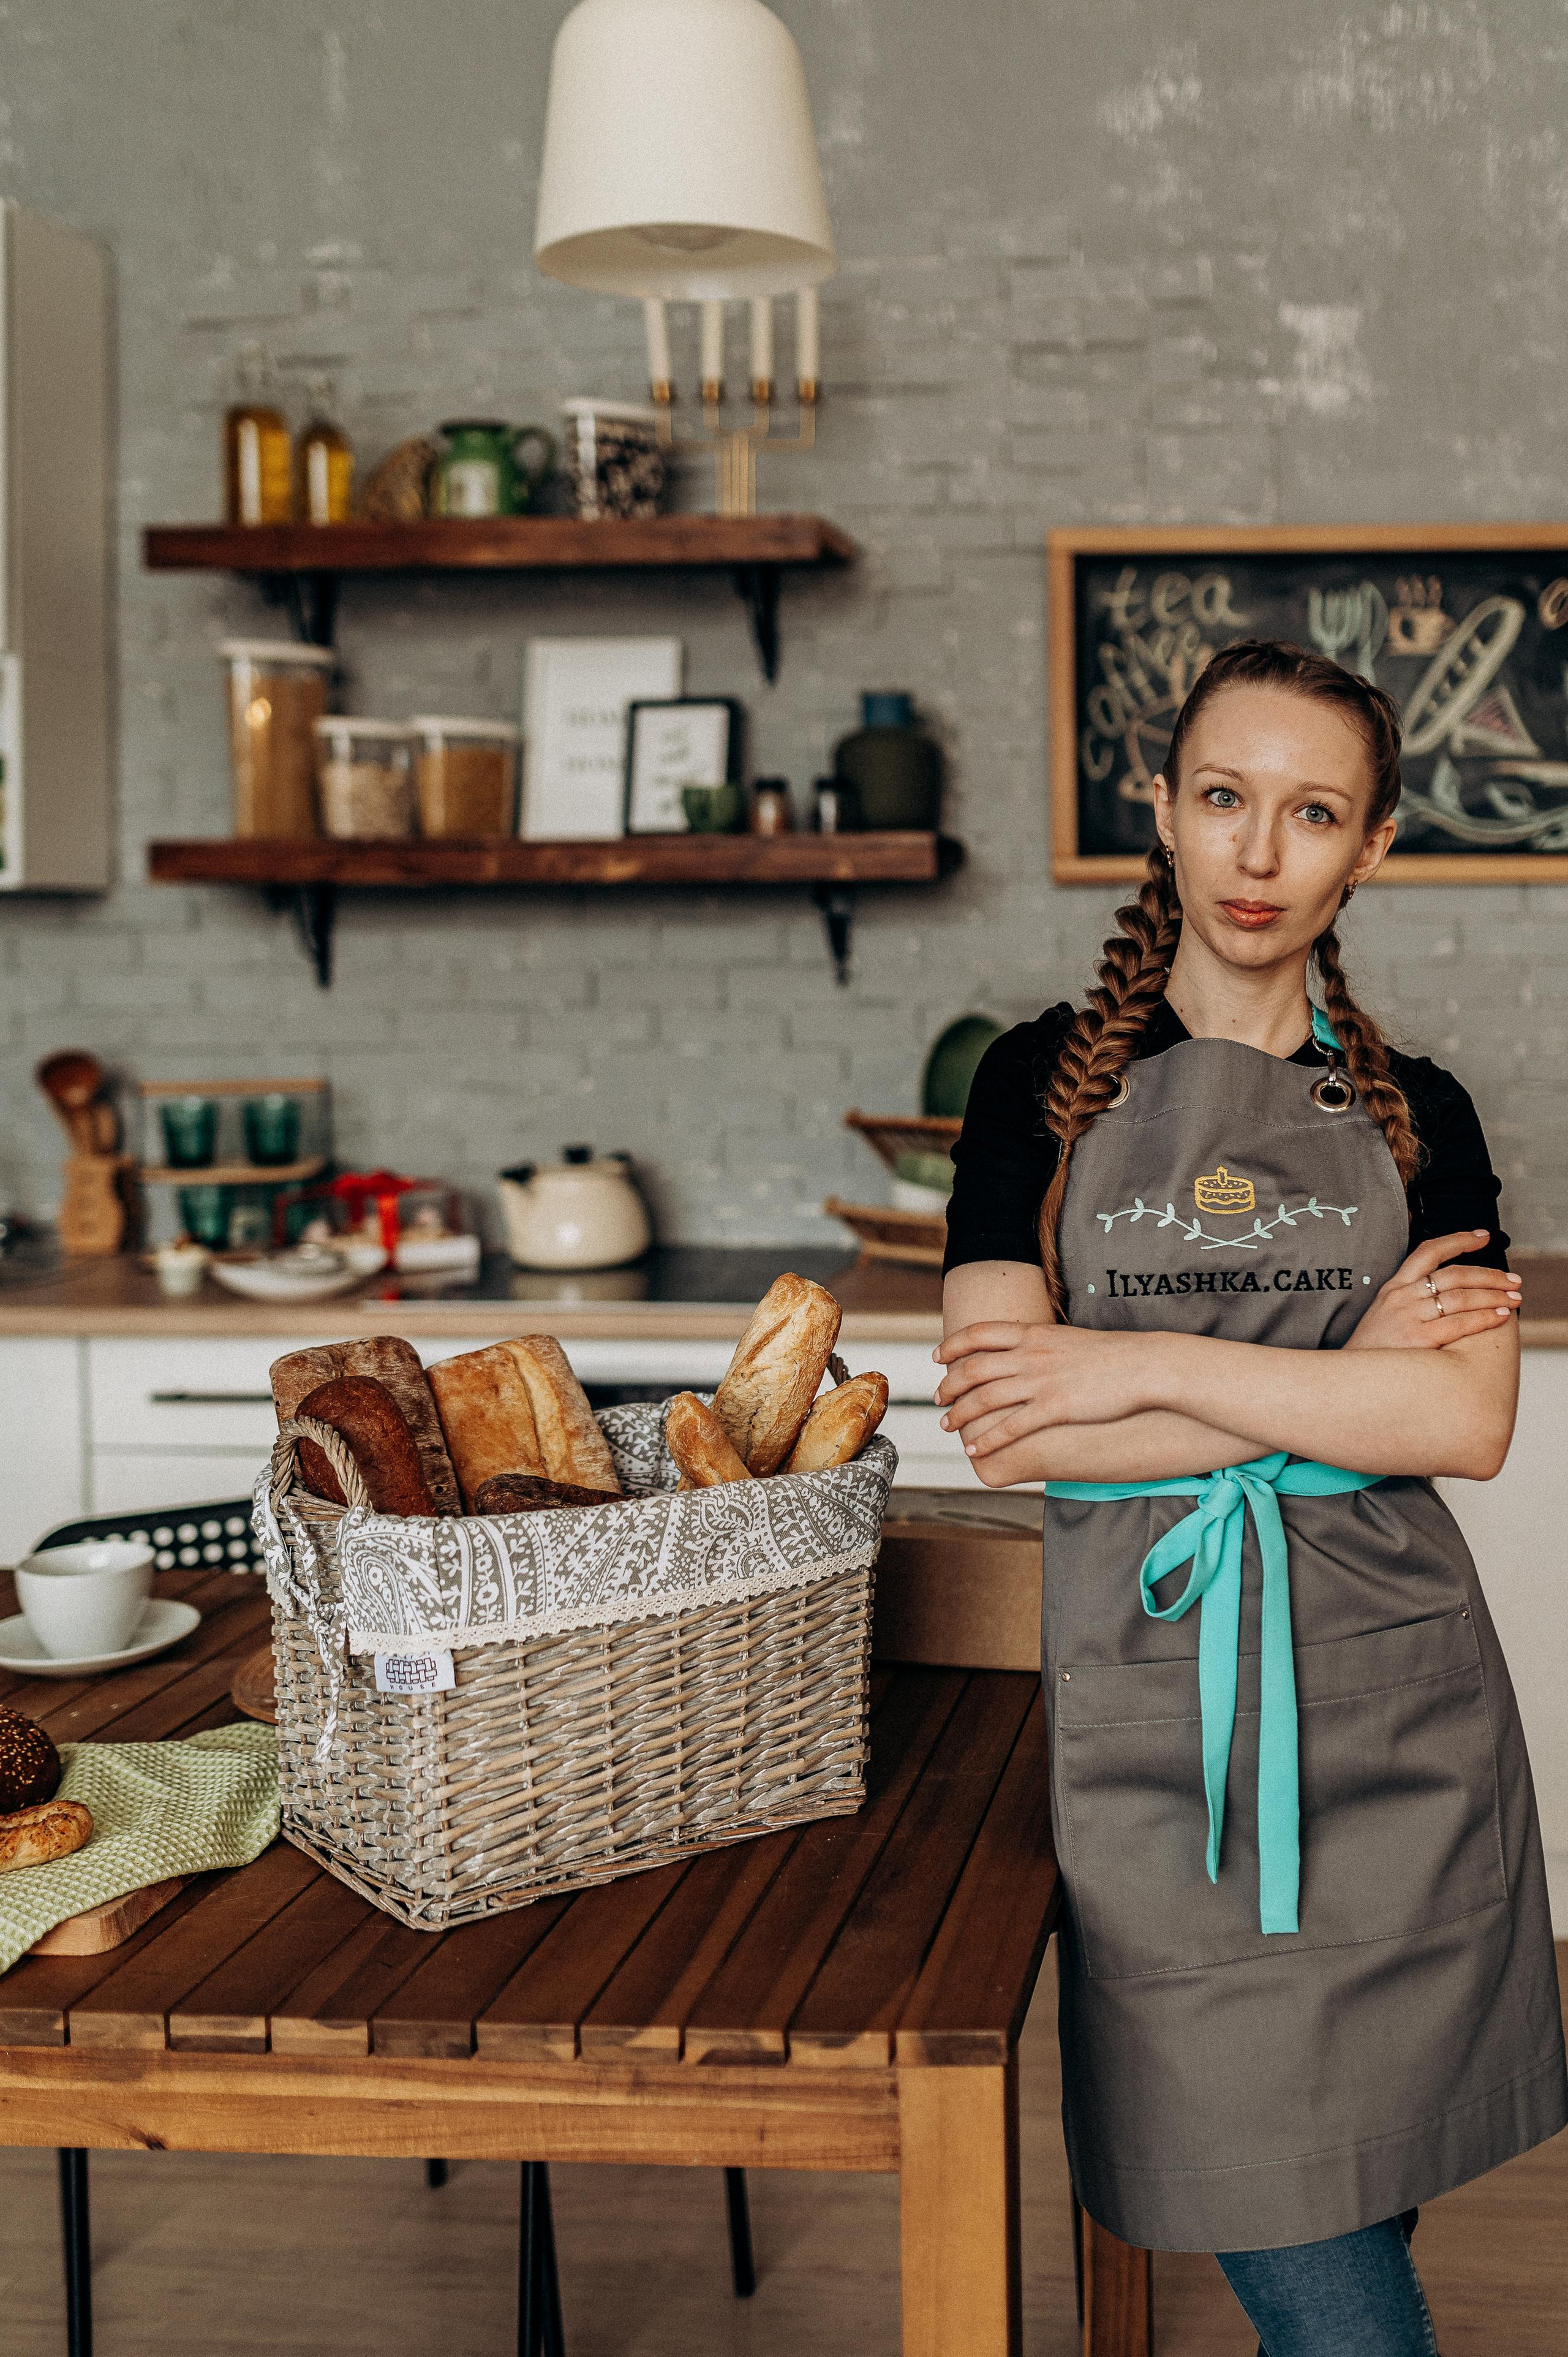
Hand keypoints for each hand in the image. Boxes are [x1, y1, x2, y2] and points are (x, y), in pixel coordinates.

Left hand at [933, 1320, 1158, 1460]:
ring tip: (946, 1426)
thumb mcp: (1067, 1338)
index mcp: (1033, 1333)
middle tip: (937, 1398)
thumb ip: (1041, 1343)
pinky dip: (987, 1439)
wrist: (1143, 1365)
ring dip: (960, 1414)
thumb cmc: (1111, 1354)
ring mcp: (1040, 1381)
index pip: (979, 1333)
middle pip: (973, 1368)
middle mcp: (1030, 1355)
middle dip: (949, 1384)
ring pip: (984, 1399)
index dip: (953, 1345)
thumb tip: (1023, 1348)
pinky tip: (974, 1449)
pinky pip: (1010, 1427)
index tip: (937, 1357)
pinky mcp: (1054, 1407)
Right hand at [1345, 1231, 1520, 1351]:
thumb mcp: (1384, 1314)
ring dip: (1493, 1296)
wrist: (1352, 1378)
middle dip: (1489, 1275)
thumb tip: (1450, 1292)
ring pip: (1461, 1297)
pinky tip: (1500, 1316)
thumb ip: (1412, 1299)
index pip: (1428, 1251)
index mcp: (1394, 1287)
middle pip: (1453, 1274)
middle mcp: (1402, 1297)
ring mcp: (1409, 1317)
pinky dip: (1484, 1318)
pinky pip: (1459, 1324)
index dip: (1458, 1240)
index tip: (1483, 1237)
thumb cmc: (1374, 1350)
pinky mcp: (1418, 1340)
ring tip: (1514, 1298)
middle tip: (1513, 1279)